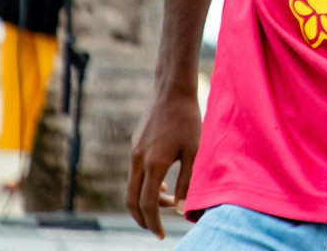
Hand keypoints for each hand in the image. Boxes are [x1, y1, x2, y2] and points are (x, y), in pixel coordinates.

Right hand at [127, 89, 201, 237]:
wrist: (172, 90)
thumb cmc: (189, 119)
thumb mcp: (194, 151)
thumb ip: (187, 181)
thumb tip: (182, 208)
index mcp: (154, 164)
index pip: (148, 204)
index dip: (154, 222)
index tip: (161, 235)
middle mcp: (138, 160)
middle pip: (132, 200)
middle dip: (143, 218)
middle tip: (157, 229)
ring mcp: (134, 152)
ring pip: (132, 187)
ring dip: (146, 200)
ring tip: (169, 201)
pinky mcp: (135, 145)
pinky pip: (135, 173)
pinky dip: (145, 185)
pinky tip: (163, 183)